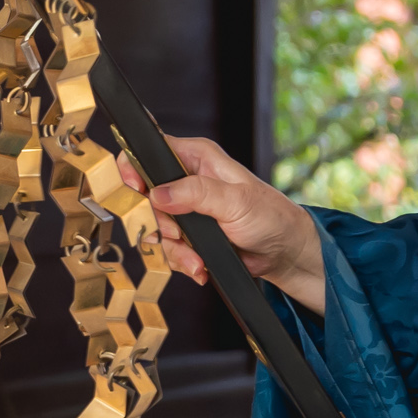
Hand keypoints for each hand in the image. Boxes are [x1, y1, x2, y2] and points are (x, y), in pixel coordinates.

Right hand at [136, 133, 327, 315]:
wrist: (282, 252)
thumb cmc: (270, 217)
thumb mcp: (235, 201)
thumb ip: (196, 193)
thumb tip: (159, 193)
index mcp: (197, 158)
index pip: (152, 152)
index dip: (135, 169)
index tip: (137, 191)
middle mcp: (187, 181)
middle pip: (146, 197)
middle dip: (159, 223)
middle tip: (178, 233)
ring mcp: (185, 209)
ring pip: (155, 228)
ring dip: (174, 249)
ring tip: (196, 258)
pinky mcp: (188, 234)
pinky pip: (168, 248)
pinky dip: (182, 261)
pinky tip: (200, 265)